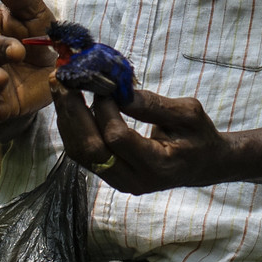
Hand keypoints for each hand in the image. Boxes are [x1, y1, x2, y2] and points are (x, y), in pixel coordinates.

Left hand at [53, 82, 237, 194]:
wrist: (202, 165)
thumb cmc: (198, 136)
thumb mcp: (189, 114)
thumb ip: (154, 105)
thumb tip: (120, 92)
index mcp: (158, 166)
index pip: (118, 138)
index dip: (105, 109)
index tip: (103, 84)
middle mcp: (134, 180)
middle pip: (91, 149)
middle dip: (73, 111)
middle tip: (62, 80)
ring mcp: (120, 181)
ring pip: (81, 154)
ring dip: (67, 118)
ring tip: (59, 87)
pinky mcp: (110, 176)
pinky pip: (83, 155)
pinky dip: (72, 128)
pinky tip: (68, 104)